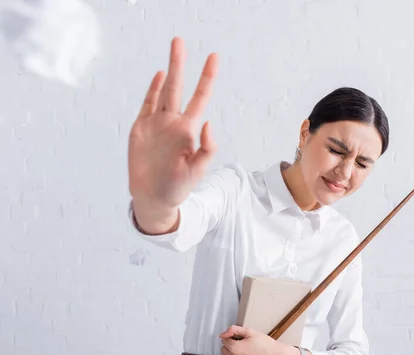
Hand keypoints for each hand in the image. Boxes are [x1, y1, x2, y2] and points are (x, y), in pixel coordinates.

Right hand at [128, 37, 218, 210]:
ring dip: (168, 70)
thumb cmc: (178, 187)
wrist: (153, 198)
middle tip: (180, 40)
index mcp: (188, 131)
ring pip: (163, 91)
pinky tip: (159, 75)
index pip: (200, 98)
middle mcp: (174, 123)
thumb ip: (206, 149)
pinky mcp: (141, 129)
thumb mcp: (197, 170)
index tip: (214, 57)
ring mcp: (157, 125)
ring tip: (174, 48)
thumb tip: (209, 122)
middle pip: (178, 87)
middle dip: (180, 64)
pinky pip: (148, 105)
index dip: (207, 78)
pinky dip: (153, 90)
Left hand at [219, 325, 298, 354]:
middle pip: (223, 350)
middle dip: (230, 346)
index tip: (238, 338)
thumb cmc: (265, 344)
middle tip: (241, 345)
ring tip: (239, 353)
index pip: (224, 340)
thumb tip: (222, 334)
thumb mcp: (250, 331)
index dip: (231, 337)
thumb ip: (234, 330)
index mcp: (235, 347)